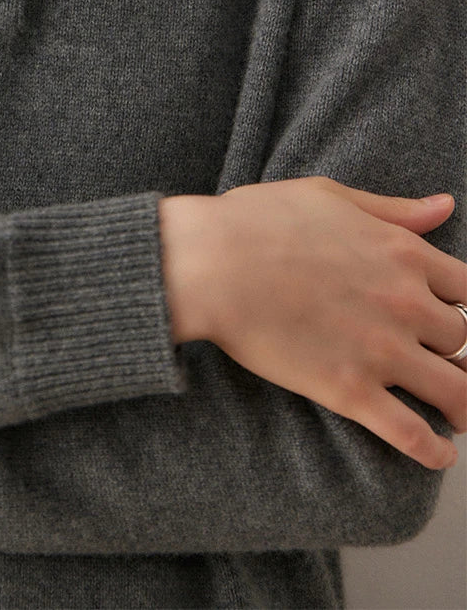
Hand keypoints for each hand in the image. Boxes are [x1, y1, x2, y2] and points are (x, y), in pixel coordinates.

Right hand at [160, 179, 466, 470]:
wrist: (210, 264)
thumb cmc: (259, 221)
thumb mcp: (331, 196)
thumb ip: (393, 208)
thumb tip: (445, 206)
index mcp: (403, 254)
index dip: (463, 306)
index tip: (450, 316)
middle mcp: (405, 305)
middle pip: (465, 341)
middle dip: (460, 354)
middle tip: (447, 364)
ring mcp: (382, 351)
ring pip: (456, 393)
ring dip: (463, 407)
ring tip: (456, 417)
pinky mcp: (351, 391)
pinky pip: (411, 434)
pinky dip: (434, 451)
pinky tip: (438, 454)